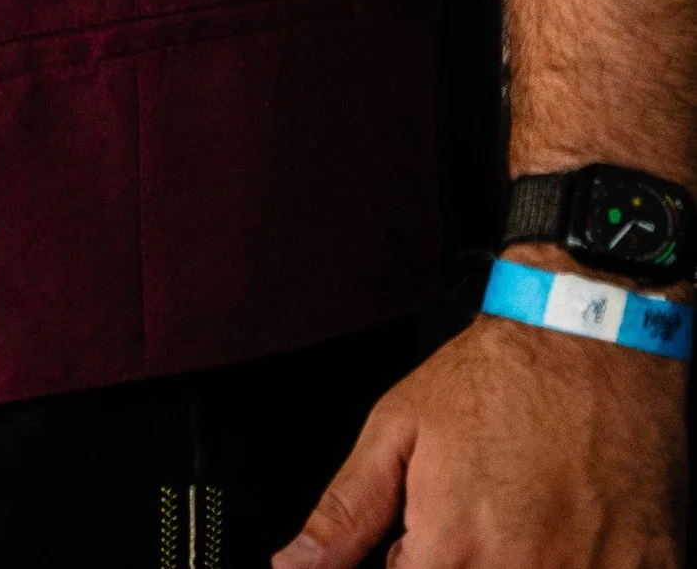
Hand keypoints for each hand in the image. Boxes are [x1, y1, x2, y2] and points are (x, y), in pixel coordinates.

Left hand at [279, 300, 685, 566]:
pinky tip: (566, 531)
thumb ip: (344, 515)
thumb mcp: (397, 430)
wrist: (593, 340)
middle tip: (469, 528)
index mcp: (454, 553)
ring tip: (514, 519)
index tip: (414, 549)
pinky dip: (577, 563)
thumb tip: (291, 568)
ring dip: (511, 563)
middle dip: (456, 563)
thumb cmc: (498, 380)